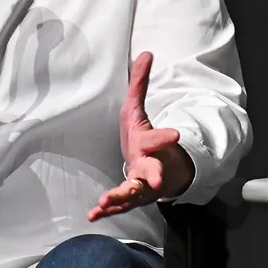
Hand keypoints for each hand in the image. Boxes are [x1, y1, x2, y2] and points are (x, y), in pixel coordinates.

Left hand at [88, 52, 193, 221]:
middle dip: (155, 176)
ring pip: (133, 193)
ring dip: (121, 197)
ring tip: (106, 202)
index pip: (158, 140)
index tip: (175, 134)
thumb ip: (140, 83)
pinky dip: (106, 211)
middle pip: (153, 173)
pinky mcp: (129, 198)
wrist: (152, 168)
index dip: (165, 137)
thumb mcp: (137, 108)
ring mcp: (140, 186)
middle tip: (157, 182)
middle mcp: (147, 167)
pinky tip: (93, 215)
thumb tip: (147, 52)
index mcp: (149, 144)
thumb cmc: (142, 136)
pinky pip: (118, 205)